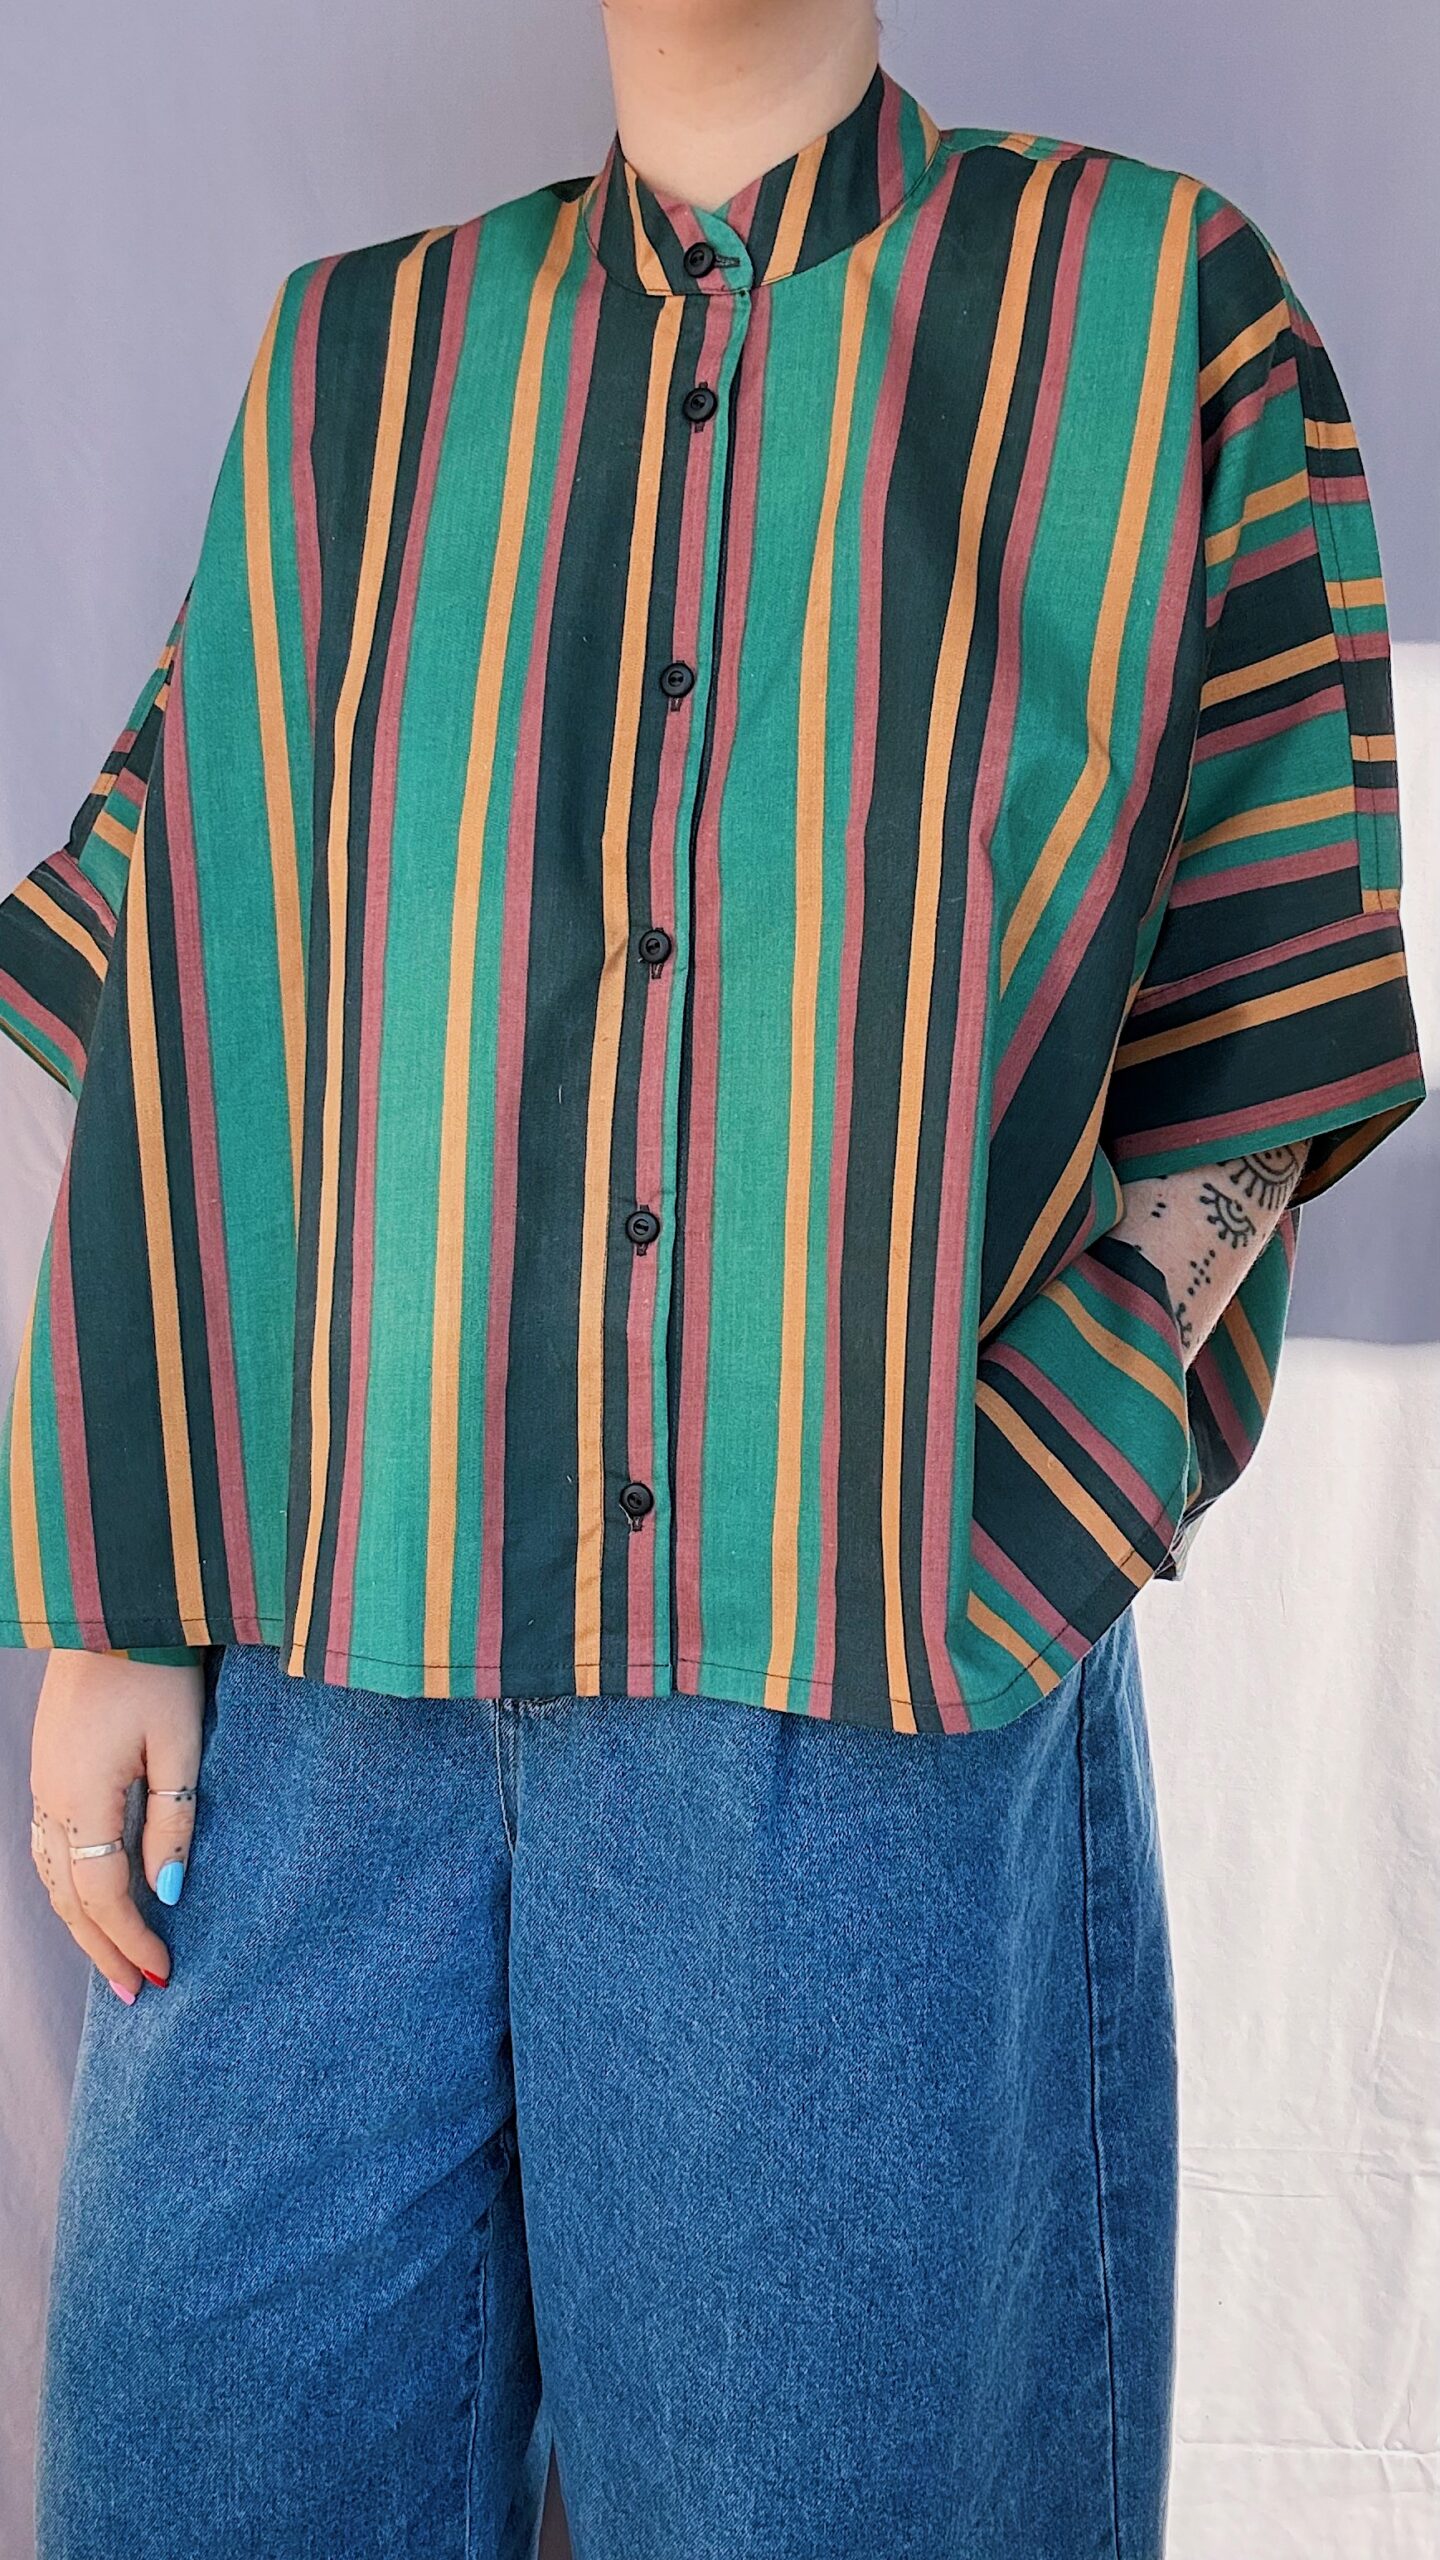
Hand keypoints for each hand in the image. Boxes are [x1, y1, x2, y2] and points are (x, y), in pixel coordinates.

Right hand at [29, 1650, 205, 2002]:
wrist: (115, 1608)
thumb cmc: (156, 1669)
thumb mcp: (179, 1744)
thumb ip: (173, 1821)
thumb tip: (169, 1894)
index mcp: (81, 1798)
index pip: (103, 1895)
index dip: (132, 1940)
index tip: (165, 1976)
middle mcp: (50, 1800)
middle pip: (69, 1897)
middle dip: (103, 1949)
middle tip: (137, 1993)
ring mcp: (42, 1784)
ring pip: (51, 1875)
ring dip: (82, 1922)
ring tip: (115, 1958)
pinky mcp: (48, 1767)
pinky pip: (47, 1845)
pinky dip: (68, 1884)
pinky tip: (88, 1898)